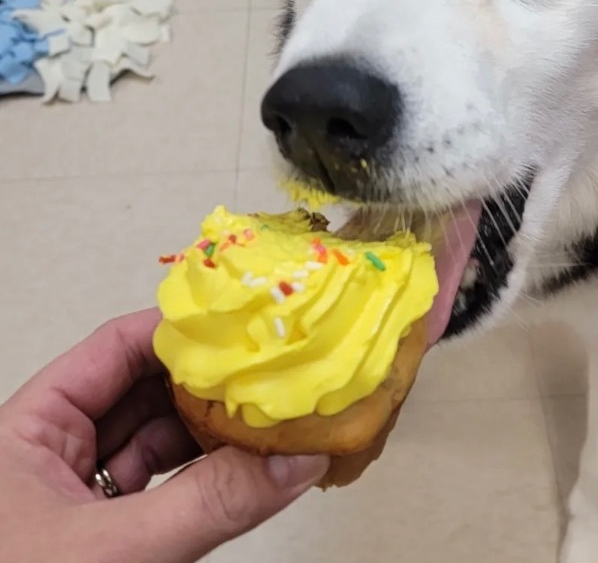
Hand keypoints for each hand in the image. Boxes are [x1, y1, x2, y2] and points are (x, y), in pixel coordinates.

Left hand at [0, 308, 327, 562]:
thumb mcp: (113, 552)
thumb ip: (208, 503)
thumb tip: (299, 460)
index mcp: (28, 426)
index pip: (116, 347)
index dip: (182, 330)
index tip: (248, 326)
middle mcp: (51, 449)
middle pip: (143, 390)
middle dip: (209, 382)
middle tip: (275, 372)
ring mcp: (76, 494)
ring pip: (157, 441)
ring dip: (213, 432)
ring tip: (273, 418)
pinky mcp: (100, 537)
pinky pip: (160, 488)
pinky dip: (204, 478)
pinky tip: (248, 470)